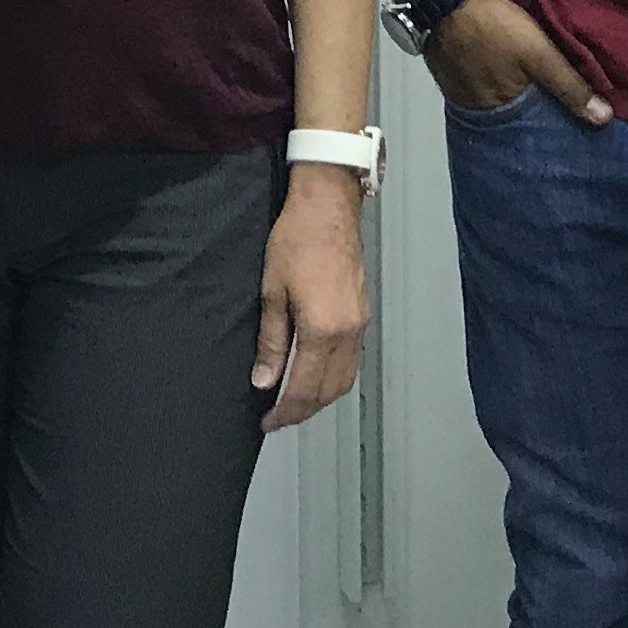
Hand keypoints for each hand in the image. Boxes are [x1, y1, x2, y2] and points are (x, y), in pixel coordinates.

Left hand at [252, 167, 368, 432]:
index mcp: (323, 328)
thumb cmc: (297, 238)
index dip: (285, 412)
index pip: (304, 388)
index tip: (268, 421)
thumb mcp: (272, 292)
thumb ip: (271, 342)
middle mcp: (348, 331)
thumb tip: (264, 379)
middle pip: (329, 391)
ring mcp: (360, 323)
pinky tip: (316, 375)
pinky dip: (334, 377)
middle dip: (303, 411)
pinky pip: (352, 360)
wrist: (327, 206)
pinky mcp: (363, 314)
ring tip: (294, 402)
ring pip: (345, 379)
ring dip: (321, 397)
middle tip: (278, 417)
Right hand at [425, 0, 609, 126]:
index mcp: (506, 114)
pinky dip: (503, 91)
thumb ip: (569, 86)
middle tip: (565, 114)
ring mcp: (467, 99)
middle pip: (520, 124)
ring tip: (544, 97)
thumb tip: (603, 119)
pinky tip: (513, 80)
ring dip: (522, 104)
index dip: (558, 132)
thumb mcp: (539, 53)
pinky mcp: (457, 82)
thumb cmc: (491, 28)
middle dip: (541, 120)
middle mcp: (484, 115)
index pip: (538, 136)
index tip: (580, 132)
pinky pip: (487, 94)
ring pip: (504, 109)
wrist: (442, 2)